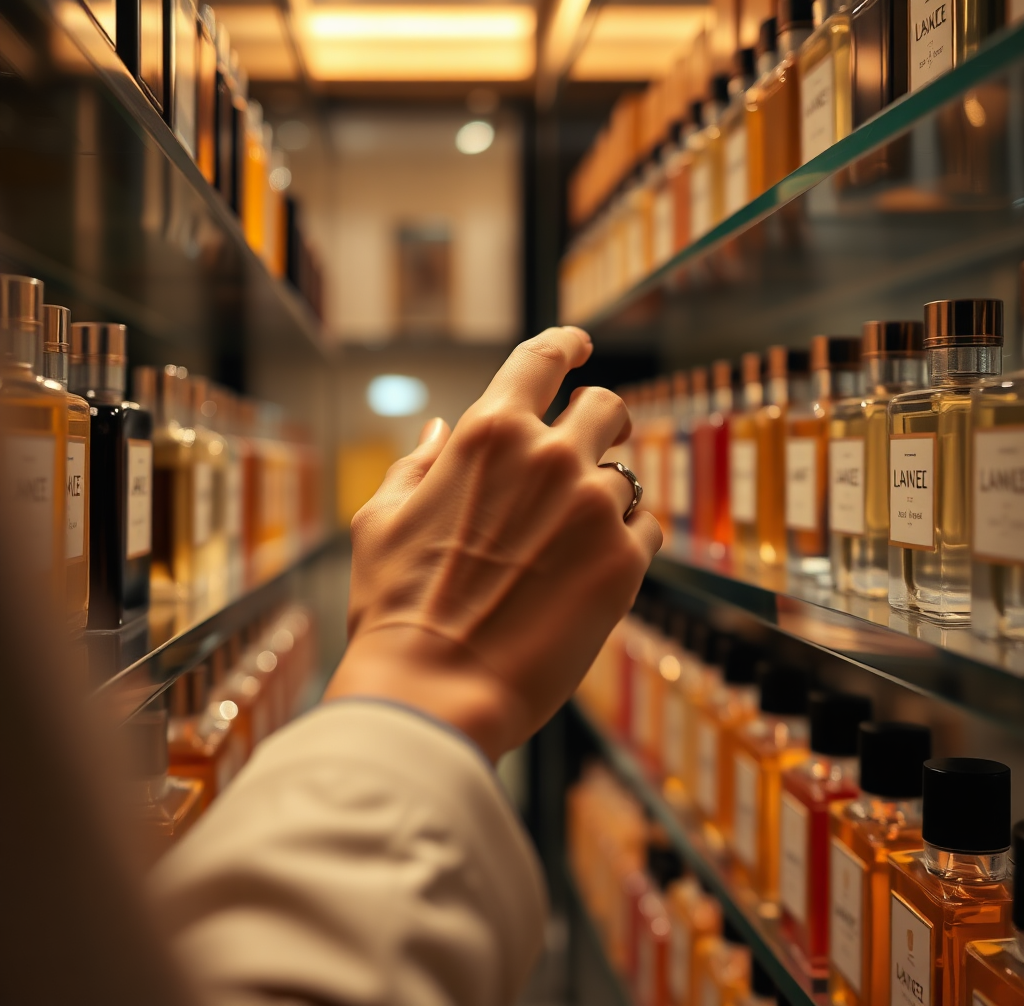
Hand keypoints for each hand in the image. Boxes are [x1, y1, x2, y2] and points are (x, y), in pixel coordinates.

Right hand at [325, 327, 661, 760]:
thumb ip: (419, 463)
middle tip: (593, 447)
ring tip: (572, 540)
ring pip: (628, 476)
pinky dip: (628, 540)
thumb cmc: (396, 608)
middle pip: (607, 407)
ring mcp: (594, 508)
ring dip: (606, 496)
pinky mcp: (625, 563)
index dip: (566, 343)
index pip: (541, 359)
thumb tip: (439, 426)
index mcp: (488, 434)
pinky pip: (648, 528)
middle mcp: (551, 457)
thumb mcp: (383, 520)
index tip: (580, 344)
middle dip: (602, 421)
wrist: (434, 692)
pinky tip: (593, 570)